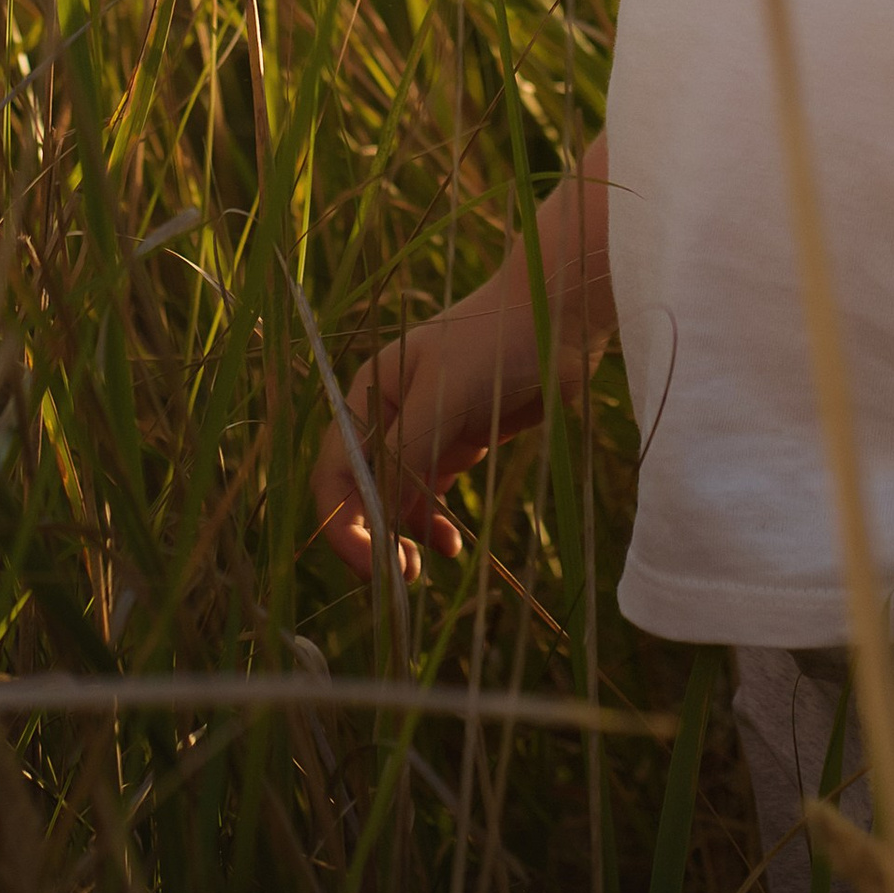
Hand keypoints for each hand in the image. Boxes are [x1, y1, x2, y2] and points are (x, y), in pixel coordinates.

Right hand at [311, 279, 546, 581]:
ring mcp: (426, 427)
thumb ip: (405, 455)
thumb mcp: (442, 398)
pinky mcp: (460, 438)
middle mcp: (389, 413)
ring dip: (405, 533)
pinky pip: (432, 491)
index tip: (372, 566)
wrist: (557, 316)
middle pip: (361, 488)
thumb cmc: (493, 344)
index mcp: (370, 394)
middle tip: (399, 577)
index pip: (335, 471)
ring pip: (397, 496)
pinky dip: (434, 520)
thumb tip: (379, 518)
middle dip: (372, 535)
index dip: (343, 524)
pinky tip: (452, 543)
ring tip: (427, 565)